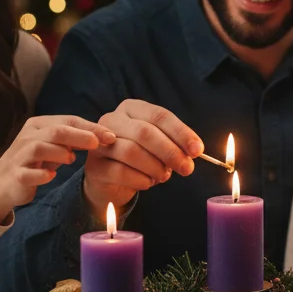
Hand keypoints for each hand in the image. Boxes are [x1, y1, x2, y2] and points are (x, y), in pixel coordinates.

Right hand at [0, 115, 115, 222]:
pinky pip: (29, 173)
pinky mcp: (15, 175)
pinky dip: (42, 174)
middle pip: (56, 131)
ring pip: (40, 147)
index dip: (91, 127)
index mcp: (39, 125)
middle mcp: (28, 136)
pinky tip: (51, 176)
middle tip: (99, 144)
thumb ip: (73, 139)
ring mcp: (19, 155)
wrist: (1, 184)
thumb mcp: (53, 146)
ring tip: (72, 160)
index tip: (111, 136)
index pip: (69, 121)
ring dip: (60, 153)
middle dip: (80, 136)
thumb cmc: (34, 162)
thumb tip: (105, 136)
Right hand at [83, 99, 201, 214]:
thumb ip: (174, 145)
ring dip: (155, 167)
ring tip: (163, 176)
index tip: (197, 150)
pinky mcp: (94, 167)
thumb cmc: (139, 159)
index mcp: (131, 109)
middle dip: (170, 152)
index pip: (159, 115)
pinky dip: (142, 180)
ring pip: (131, 152)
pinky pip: (121, 172)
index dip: (181, 133)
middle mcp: (112, 121)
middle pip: (145, 132)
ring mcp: (100, 144)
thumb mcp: (159, 147)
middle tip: (187, 168)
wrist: (110, 181)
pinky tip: (148, 182)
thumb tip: (194, 151)